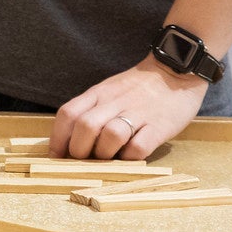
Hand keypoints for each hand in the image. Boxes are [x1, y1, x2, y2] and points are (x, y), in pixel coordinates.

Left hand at [51, 56, 206, 160]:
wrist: (174, 70)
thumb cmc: (138, 87)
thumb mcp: (108, 90)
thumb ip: (91, 109)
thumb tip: (71, 139)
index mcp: (98, 93)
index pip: (68, 114)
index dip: (57, 138)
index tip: (56, 156)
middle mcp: (114, 102)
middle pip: (85, 127)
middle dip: (78, 150)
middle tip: (83, 161)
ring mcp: (137, 113)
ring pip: (110, 136)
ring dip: (104, 154)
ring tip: (108, 159)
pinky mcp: (159, 126)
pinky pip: (139, 147)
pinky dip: (130, 158)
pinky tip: (130, 157)